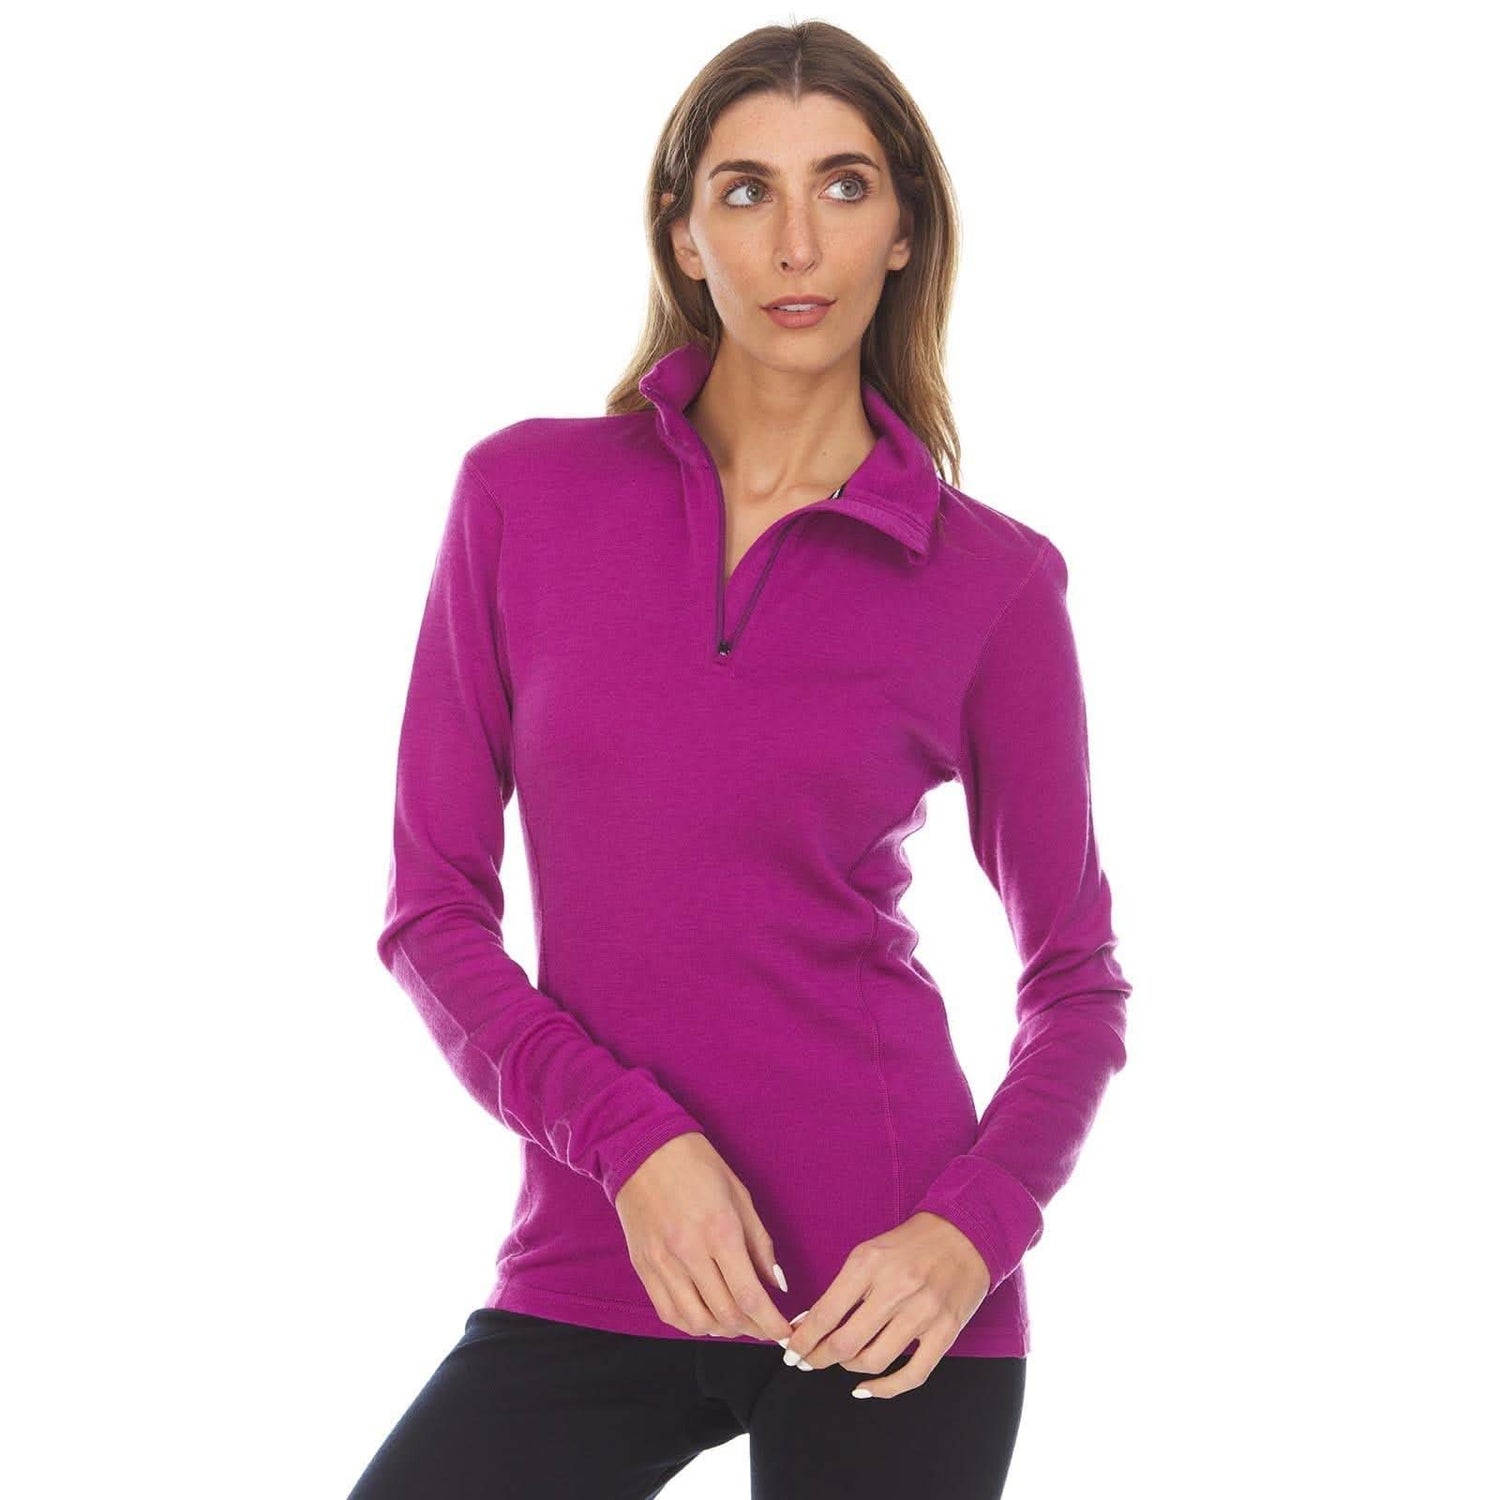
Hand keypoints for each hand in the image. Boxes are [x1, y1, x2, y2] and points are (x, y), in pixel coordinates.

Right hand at [614, 1132, 795, 1345]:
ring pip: (697, 1321)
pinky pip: (669, 1312)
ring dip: (722, 1330)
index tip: (784, 1334)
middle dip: (752, 1329)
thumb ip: (760, 1244)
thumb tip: (776, 1285)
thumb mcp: (740, 1195)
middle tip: (765, 1327)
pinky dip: (692, 1323)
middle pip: (726, 1314)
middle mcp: (689, 1252)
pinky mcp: (643, 1267)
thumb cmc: (697, 1165)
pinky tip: (706, 1315)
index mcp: (719, 1230)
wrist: (643, 1148)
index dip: (770, 1322)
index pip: (749, 1295)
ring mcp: (662, 1263)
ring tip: (736, 1321)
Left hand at [779, 1212, 989, 1397]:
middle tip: (807, 1362)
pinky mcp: (945, 1331)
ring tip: (842, 1362)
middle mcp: (895, 1289)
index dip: (802, 1340)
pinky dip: (885, 1389)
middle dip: (817, 1358)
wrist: (964, 1234)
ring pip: (874, 1361)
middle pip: (845, 1343)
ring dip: (848, 1368)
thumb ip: (842, 1288)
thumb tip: (809, 1323)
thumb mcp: (869, 1252)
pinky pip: (912, 1374)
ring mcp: (922, 1312)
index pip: (825, 1314)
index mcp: (868, 1264)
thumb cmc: (910, 1244)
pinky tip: (866, 1388)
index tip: (790, 1352)